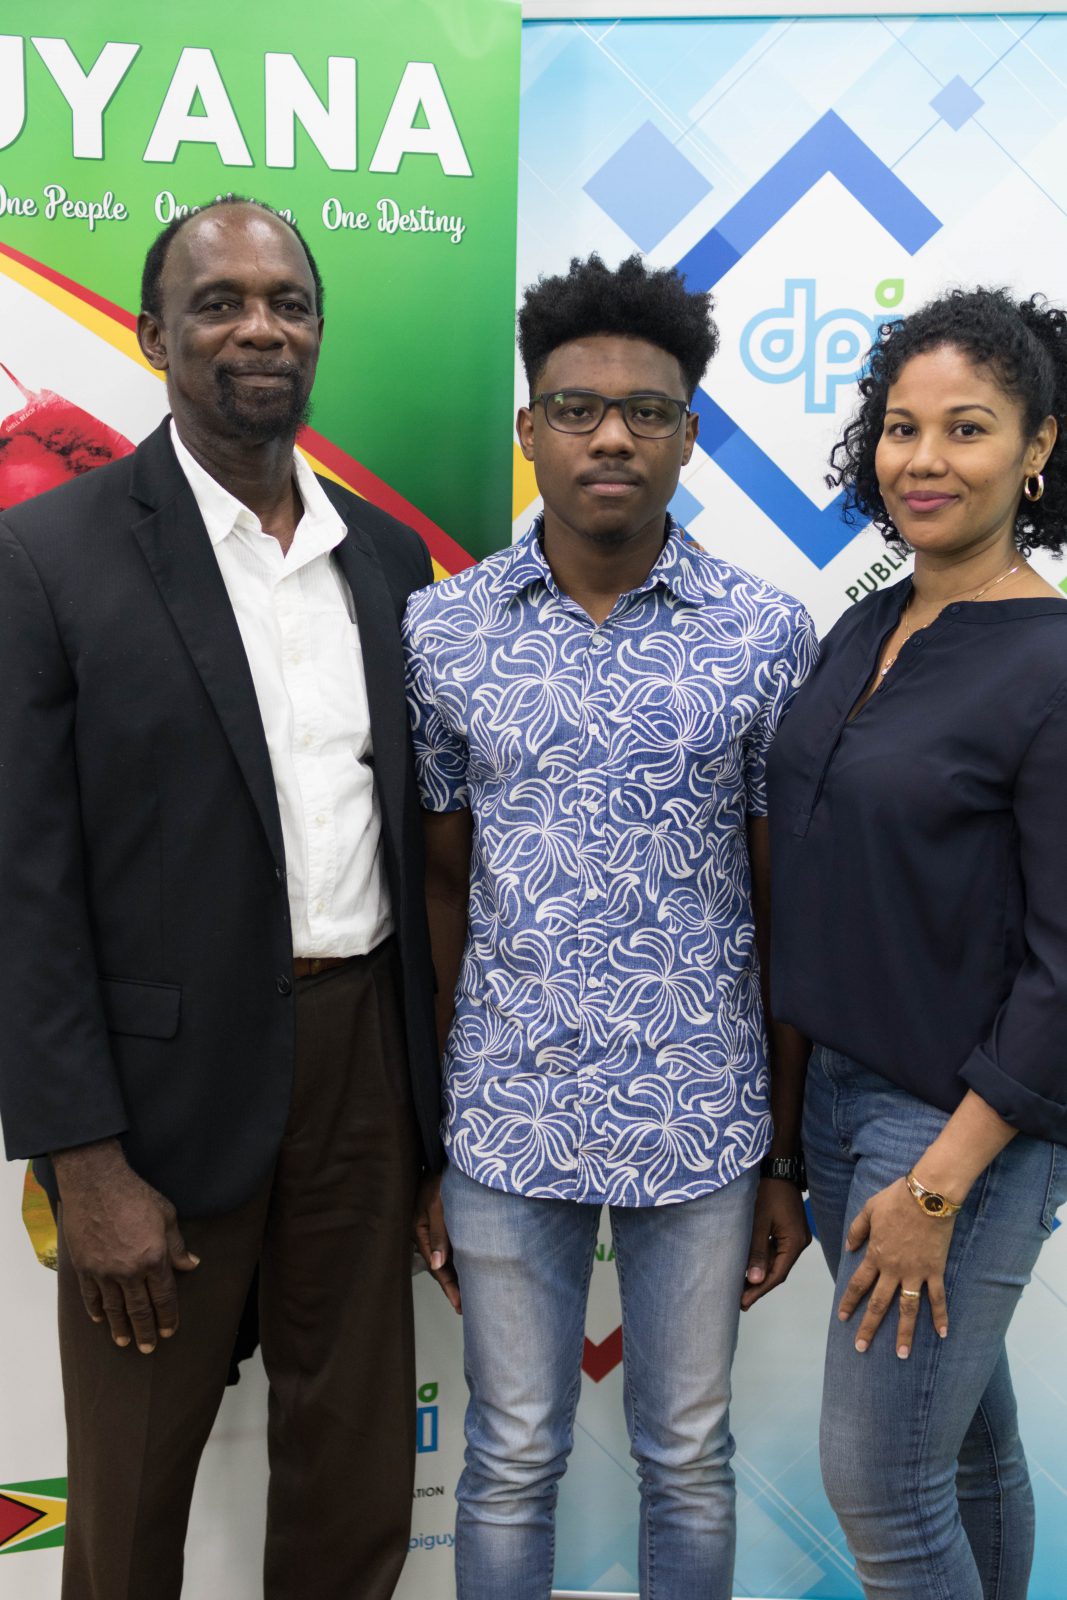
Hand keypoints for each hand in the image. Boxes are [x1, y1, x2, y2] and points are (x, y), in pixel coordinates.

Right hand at [53, 1140, 198, 1352]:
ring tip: (125, 1342)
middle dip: (146, 1330)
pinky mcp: (84, 1266)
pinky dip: (96, 1309)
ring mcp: (104, 1271)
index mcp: (154, 1258)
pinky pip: (91, 1295)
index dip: (168, 1317)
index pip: (163, 1297)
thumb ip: (178, 1245)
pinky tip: (100, 1319)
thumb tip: (191, 1265)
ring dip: (120, 1327)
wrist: (96, 1183)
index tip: (170, 1331)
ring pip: (114, 1308)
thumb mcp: (166, 1216)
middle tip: (148, 1348)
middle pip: (139, 1309)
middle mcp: (129, 1271)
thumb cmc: (135, 1195)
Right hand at [413, 1170, 460, 1313]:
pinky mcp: (443, 1220)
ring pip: (447, 1257)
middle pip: (441, 1265)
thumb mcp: (439, 1204)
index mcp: (418, 1230)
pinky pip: (452, 1245)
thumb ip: (439, 1233)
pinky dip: (461, 1258)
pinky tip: (471, 1267)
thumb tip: (438, 1265)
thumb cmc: (440, 1177)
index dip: (449, 1287)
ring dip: (458, 1273)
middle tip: (467, 1307)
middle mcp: (425, 1231)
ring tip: (471, 1294)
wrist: (449, 1156)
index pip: (436, 1266)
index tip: (461, 1305)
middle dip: (454, 1286)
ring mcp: (434, 1226)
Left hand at [741, 1177, 810, 1309]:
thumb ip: (757, 1252)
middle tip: (740, 1300)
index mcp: (795, 1242)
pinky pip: (778, 1251)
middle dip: (759, 1286)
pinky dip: (764, 1260)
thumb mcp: (759, 1222)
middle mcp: (800, 1242)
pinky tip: (751, 1267)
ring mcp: (796, 1237)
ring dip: (761, 1274)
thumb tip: (754, 1281)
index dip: (760, 1291)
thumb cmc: (767, 1191)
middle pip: (779, 1271)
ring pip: (778, 1262)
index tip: (744, 1303)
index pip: (777, 1275)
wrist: (778, 1168)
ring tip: (741, 1288)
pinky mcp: (790, 1231)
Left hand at [838, 1177, 952, 1357]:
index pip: (858, 1284)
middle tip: (861, 1348)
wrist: (927, 1195)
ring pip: (907, 1309)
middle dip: (868, 1327)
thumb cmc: (897, 1198)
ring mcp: (915, 1272)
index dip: (849, 1302)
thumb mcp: (869, 1209)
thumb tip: (848, 1248)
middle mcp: (893, 1269)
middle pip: (878, 1304)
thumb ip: (857, 1230)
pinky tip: (942, 1333)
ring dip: (904, 1333)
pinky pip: (938, 1298)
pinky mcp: (935, 1270)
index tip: (842, 1318)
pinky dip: (941, 1316)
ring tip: (901, 1354)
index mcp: (876, 1255)